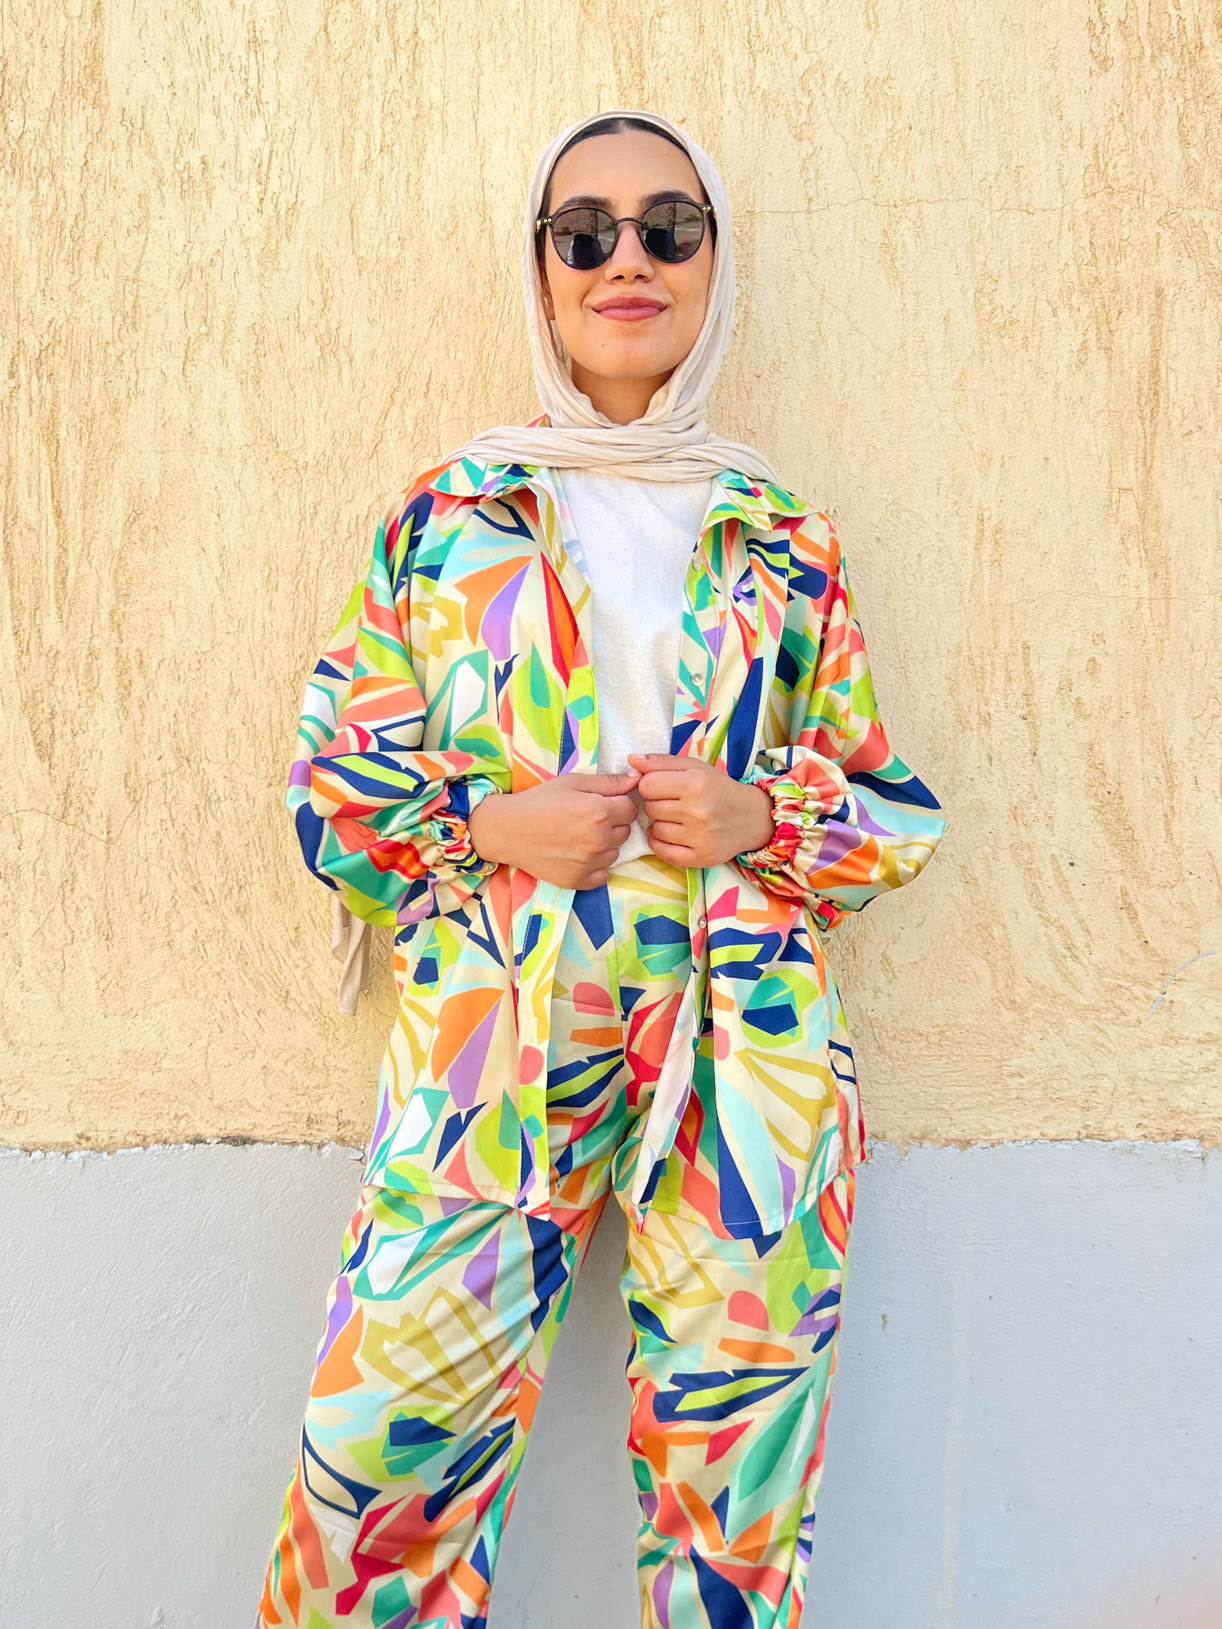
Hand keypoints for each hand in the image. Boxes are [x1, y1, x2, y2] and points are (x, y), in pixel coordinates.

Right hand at [466, 772, 640, 890]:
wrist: (508, 830)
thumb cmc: (539, 801)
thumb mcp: (573, 782)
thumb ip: (608, 782)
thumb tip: (637, 780)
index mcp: (600, 812)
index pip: (631, 809)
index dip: (618, 804)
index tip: (600, 804)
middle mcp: (599, 840)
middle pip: (625, 832)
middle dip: (612, 824)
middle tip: (586, 819)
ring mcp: (590, 863)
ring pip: (615, 853)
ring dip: (604, 846)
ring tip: (579, 837)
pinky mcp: (579, 881)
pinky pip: (603, 875)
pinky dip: (594, 866)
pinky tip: (577, 855)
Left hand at [627, 754, 774, 868]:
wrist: (750, 817)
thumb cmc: (719, 788)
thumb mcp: (694, 767)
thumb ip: (661, 762)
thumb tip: (632, 759)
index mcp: (696, 784)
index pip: (647, 785)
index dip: (650, 785)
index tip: (662, 787)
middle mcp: (698, 811)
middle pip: (650, 808)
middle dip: (656, 804)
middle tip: (673, 803)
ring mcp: (700, 837)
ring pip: (655, 830)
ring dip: (660, 824)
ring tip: (677, 819)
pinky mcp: (701, 857)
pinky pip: (663, 852)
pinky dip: (661, 844)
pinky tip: (672, 835)